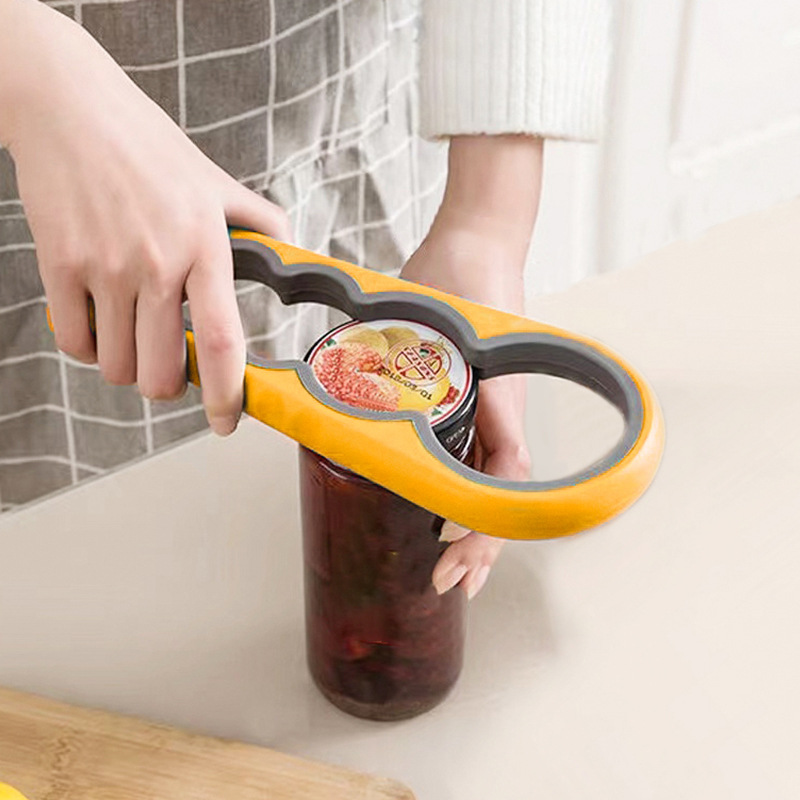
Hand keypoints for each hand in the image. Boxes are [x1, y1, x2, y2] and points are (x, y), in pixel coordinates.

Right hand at [0, 0, 289, 434]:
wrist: (68, 107)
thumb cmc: (147, 145)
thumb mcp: (215, 180)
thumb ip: (258, 221)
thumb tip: (288, 250)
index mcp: (205, 246)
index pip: (224, 340)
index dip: (229, 394)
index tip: (228, 420)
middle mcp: (157, 264)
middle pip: (162, 372)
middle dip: (169, 387)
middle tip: (173, 370)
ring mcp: (105, 267)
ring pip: (116, 366)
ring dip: (128, 368)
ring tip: (134, 338)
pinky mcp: (59, 265)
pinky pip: (74, 343)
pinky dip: (89, 348)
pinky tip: (100, 323)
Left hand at [400, 134, 542, 598]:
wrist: (477, 242)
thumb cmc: (472, 276)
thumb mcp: (451, 326)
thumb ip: (424, 363)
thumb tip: (386, 413)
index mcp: (501, 404)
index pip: (505, 484)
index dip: (485, 529)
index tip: (454, 556)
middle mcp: (499, 415)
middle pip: (497, 496)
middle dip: (476, 547)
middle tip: (447, 583)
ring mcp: (488, 409)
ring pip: (484, 482)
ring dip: (469, 527)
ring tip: (444, 563)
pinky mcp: (470, 398)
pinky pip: (470, 455)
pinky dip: (455, 489)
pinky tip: (435, 507)